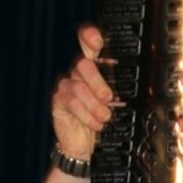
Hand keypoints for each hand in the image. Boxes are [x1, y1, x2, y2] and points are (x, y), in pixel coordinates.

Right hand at [49, 26, 117, 159]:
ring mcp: (67, 86)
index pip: (88, 45)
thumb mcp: (116, 105)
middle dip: (98, 82)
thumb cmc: (102, 120)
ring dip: (94, 105)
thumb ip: (118, 91)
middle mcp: (79, 74)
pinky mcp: (59, 100)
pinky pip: (71, 101)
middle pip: (84, 64)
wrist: (87, 144)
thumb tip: (123, 89)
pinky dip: (86, 114)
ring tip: (105, 117)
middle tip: (109, 98)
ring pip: (79, 86)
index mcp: (95, 69)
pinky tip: (95, 123)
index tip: (98, 42)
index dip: (90, 38)